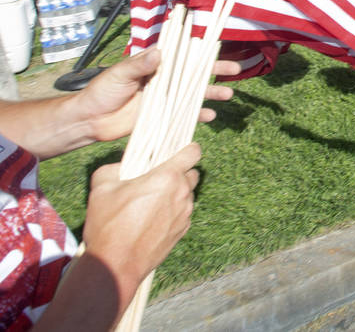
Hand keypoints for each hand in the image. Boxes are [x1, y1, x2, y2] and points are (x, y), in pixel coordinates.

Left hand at [77, 48, 237, 143]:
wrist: (89, 121)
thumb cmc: (100, 92)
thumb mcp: (119, 74)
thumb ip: (138, 64)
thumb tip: (159, 52)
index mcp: (154, 64)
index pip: (180, 52)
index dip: (198, 48)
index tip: (216, 43)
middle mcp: (163, 79)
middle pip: (193, 72)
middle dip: (214, 70)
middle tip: (234, 70)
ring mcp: (164, 98)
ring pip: (193, 93)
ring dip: (211, 93)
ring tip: (228, 95)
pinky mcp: (162, 116)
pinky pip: (184, 115)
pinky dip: (197, 115)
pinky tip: (210, 116)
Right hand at [82, 143, 202, 290]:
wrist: (116, 264)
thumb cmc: (109, 224)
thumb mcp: (101, 188)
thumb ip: (113, 168)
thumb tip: (121, 165)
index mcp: (167, 177)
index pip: (193, 153)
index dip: (189, 148)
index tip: (181, 149)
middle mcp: (182, 193)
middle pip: (192, 173)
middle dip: (181, 172)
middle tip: (160, 177)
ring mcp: (185, 214)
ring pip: (188, 194)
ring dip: (176, 193)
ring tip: (153, 200)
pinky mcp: (182, 231)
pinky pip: (183, 213)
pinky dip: (173, 211)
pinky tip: (153, 218)